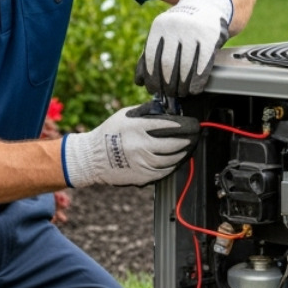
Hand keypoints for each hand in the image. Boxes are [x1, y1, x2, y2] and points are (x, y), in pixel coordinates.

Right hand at [61, 103, 200, 187]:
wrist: (92, 158)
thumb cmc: (108, 133)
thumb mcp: (125, 115)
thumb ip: (145, 112)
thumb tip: (165, 110)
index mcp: (136, 128)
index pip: (168, 125)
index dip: (184, 125)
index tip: (192, 124)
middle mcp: (140, 146)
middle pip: (173, 144)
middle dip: (188, 139)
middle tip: (195, 135)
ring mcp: (141, 163)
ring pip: (171, 159)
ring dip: (184, 153)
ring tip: (189, 147)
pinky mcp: (141, 176)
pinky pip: (164, 172)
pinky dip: (173, 165)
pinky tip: (178, 160)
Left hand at [134, 0, 232, 96]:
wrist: (207, 6)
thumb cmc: (181, 27)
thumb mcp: (163, 32)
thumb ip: (150, 53)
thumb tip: (139, 81)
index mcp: (159, 26)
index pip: (151, 57)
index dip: (152, 77)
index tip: (154, 90)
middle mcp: (175, 27)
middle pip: (168, 63)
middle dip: (167, 84)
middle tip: (169, 94)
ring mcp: (193, 31)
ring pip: (185, 65)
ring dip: (183, 85)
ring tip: (182, 93)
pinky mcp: (209, 37)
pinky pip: (202, 63)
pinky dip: (198, 79)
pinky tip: (195, 88)